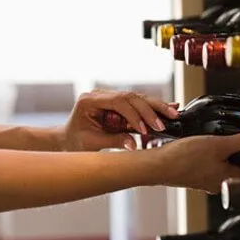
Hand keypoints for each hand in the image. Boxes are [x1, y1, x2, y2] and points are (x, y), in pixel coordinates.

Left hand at [59, 89, 178, 151]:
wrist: (67, 140)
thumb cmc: (75, 142)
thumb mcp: (92, 144)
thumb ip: (113, 141)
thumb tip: (134, 144)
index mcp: (89, 100)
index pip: (118, 102)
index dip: (134, 115)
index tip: (144, 129)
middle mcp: (99, 95)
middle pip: (130, 96)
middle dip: (149, 109)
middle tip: (164, 122)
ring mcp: (108, 97)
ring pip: (136, 97)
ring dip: (155, 106)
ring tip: (173, 112)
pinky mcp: (116, 103)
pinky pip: (136, 103)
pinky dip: (151, 107)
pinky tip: (168, 106)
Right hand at [147, 128, 239, 192]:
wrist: (157, 166)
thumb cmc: (183, 160)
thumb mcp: (218, 145)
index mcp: (230, 180)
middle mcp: (220, 183)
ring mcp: (208, 179)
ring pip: (229, 169)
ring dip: (236, 158)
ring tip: (239, 143)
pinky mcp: (197, 174)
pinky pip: (215, 166)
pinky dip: (220, 157)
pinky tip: (214, 147)